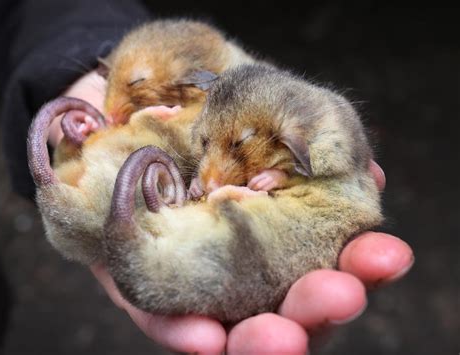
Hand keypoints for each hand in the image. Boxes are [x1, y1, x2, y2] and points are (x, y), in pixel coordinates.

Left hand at [62, 72, 413, 353]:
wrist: (124, 123)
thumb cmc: (201, 123)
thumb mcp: (258, 116)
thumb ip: (311, 141)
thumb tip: (369, 170)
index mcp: (284, 233)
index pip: (334, 259)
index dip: (365, 263)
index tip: (388, 254)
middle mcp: (251, 267)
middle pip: (294, 305)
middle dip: (319, 305)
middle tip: (341, 294)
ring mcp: (203, 286)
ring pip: (240, 332)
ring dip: (265, 339)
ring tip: (280, 336)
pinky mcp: (151, 292)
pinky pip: (167, 323)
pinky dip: (187, 332)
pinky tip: (205, 336)